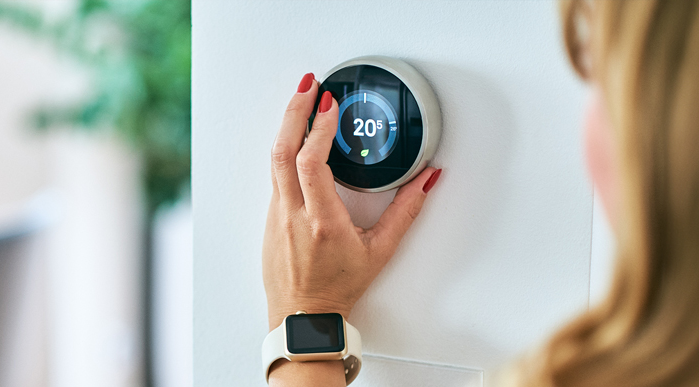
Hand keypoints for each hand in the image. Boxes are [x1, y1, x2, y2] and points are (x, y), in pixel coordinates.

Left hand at [263, 73, 442, 329]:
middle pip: (282, 151)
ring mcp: (277, 215)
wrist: (304, 315)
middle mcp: (293, 214)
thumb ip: (406, 211)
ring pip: (274, 160)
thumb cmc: (339, 287)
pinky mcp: (271, 216)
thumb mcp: (381, 251)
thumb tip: (427, 180)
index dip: (317, 129)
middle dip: (295, 112)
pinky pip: (275, 174)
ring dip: (287, 125)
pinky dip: (286, 148)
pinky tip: (297, 136)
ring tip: (303, 101)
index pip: (310, 164)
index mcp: (321, 221)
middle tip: (309, 85)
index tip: (329, 105)